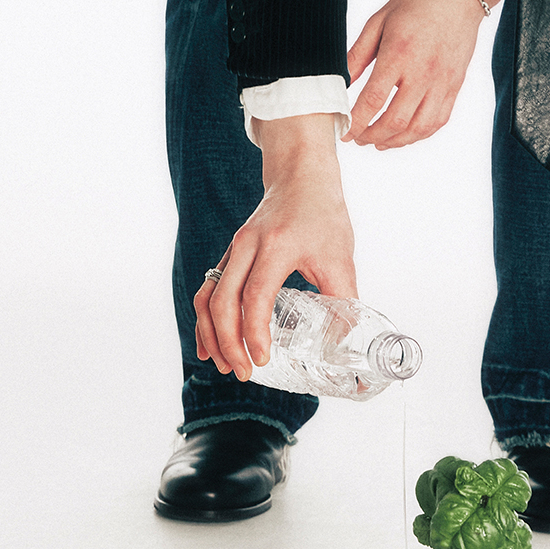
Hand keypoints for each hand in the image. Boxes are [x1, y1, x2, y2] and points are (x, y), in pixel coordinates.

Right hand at [194, 114, 355, 380]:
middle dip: (228, 342)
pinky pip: (208, 289)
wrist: (301, 176)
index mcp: (277, 246)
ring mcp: (234, 249)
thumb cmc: (323, 214)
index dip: (255, 332)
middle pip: (222, 301)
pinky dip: (204, 320)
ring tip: (225, 365)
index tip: (263, 359)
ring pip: (208, 296)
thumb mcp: (340, 256)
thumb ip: (344, 299)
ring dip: (211, 334)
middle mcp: (247, 246)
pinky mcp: (230, 254)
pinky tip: (208, 345)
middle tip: (245, 372)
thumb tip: (344, 342)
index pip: (256, 296)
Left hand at [344, 0, 518, 149]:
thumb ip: (358, 54)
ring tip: (377, 142)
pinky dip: (418, 135)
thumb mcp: (379, 21)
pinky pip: (438, 121)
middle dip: (371, 135)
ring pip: (419, 127)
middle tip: (357, 138)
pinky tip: (403, 135)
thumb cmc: (416, 2)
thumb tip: (341, 82)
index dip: (356, 121)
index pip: (374, 99)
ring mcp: (443, 82)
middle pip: (395, 120)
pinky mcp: (455, 86)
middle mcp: (424, 71)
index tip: (344, 130)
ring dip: (395, 141)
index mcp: (400, 53)